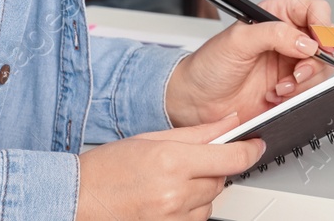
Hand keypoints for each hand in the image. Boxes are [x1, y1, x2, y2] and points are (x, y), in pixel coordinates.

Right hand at [74, 112, 260, 220]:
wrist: (77, 198)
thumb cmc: (106, 168)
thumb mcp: (152, 138)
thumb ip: (196, 132)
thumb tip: (228, 122)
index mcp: (171, 161)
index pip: (229, 158)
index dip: (249, 150)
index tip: (256, 145)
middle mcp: (173, 193)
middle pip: (220, 179)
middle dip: (214, 168)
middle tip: (193, 160)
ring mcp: (170, 217)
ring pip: (210, 201)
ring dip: (203, 189)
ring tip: (175, 180)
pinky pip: (196, 220)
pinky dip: (192, 208)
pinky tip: (172, 198)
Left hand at [164, 0, 333, 127]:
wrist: (195, 102)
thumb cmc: (208, 66)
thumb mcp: (238, 40)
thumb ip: (274, 34)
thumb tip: (306, 42)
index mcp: (276, 17)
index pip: (314, 11)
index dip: (323, 24)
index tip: (320, 41)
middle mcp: (286, 39)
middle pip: (324, 42)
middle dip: (315, 59)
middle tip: (298, 70)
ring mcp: (288, 65)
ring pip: (320, 69)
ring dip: (304, 81)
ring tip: (280, 87)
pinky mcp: (288, 90)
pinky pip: (309, 91)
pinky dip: (296, 96)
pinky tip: (275, 96)